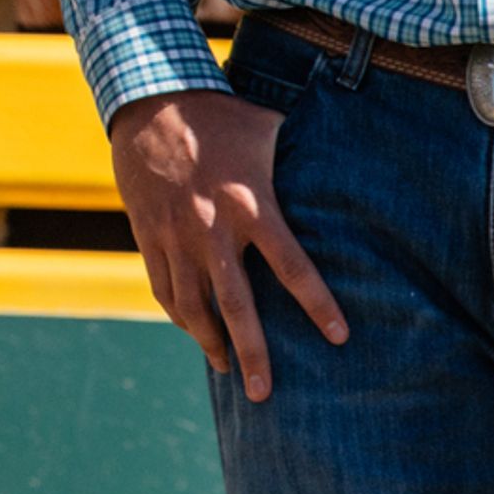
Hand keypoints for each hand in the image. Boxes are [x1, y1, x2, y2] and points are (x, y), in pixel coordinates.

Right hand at [110, 87, 346, 400]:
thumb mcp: (266, 130)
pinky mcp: (147, 232)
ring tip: (229, 370)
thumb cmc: (220, 115)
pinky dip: (179, 315)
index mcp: (249, 202)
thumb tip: (346, 171)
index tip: (339, 338)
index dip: (317, 304)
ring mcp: (174, 233)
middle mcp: (211, 226)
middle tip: (266, 393)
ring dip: (210, 342)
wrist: (149, 101)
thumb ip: (297, 161)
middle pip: (235, 303)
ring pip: (192, 304)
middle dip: (253, 352)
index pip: (291, 264)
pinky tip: (194, 331)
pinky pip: (163, 286)